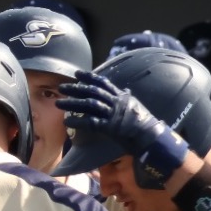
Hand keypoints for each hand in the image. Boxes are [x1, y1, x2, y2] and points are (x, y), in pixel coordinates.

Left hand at [57, 70, 189, 187]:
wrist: (151, 137)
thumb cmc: (143, 124)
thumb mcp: (135, 106)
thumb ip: (127, 98)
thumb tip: (125, 91)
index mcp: (121, 97)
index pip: (103, 83)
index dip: (89, 77)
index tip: (77, 73)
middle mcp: (116, 102)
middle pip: (92, 92)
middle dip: (75, 89)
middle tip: (62, 87)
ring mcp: (113, 114)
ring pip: (89, 105)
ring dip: (72, 103)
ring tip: (59, 102)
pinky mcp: (110, 127)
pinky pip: (90, 123)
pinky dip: (77, 122)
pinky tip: (67, 121)